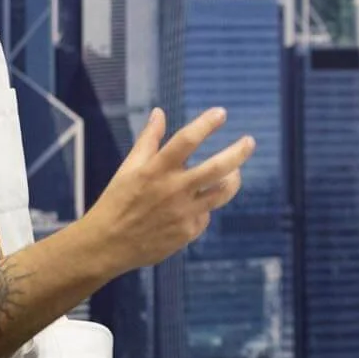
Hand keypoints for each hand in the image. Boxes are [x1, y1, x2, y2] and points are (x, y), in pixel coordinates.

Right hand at [81, 107, 254, 273]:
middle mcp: (173, 190)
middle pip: (216, 168)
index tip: (221, 112)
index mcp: (156, 170)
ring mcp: (183, 213)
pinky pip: (206, 215)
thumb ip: (148, 140)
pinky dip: (204, 207)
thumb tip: (159, 112)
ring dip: (233, 179)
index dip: (206, 124)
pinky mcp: (188, 232)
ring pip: (222, 193)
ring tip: (235, 172)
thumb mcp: (129, 167)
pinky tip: (195, 205)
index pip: (186, 140)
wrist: (108, 244)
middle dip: (238, 153)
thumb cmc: (118, 200)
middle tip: (250, 141)